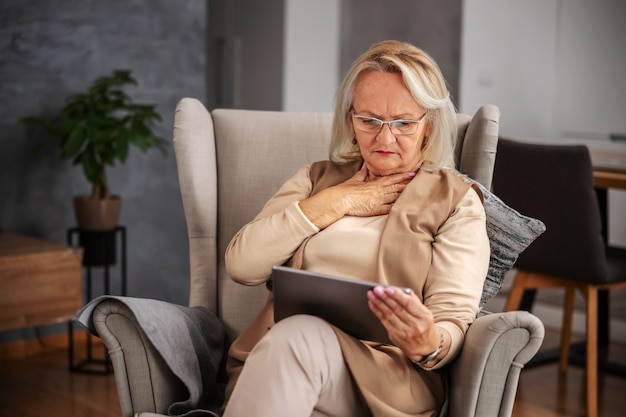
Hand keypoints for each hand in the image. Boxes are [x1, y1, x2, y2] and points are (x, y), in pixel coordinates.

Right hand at [299, 164, 414, 228]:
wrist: (339, 200)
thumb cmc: (344, 191)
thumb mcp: (353, 180)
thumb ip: (361, 174)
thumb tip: (364, 166)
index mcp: (374, 184)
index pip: (391, 179)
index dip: (402, 176)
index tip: (412, 174)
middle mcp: (378, 191)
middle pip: (396, 187)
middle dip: (408, 185)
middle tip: (420, 182)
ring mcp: (378, 201)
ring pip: (395, 197)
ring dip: (405, 195)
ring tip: (416, 193)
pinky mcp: (375, 210)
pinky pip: (389, 209)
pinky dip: (397, 207)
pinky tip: (405, 207)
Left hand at [367, 286, 446, 363]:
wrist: (425, 348)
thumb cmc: (424, 326)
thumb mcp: (425, 314)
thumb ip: (415, 302)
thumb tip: (403, 290)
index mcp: (424, 317)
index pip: (409, 304)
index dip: (398, 296)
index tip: (389, 289)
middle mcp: (415, 326)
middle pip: (397, 309)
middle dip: (385, 298)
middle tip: (376, 289)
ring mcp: (404, 333)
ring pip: (389, 315)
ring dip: (378, 304)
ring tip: (371, 295)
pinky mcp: (395, 337)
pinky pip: (384, 322)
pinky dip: (377, 312)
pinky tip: (372, 304)